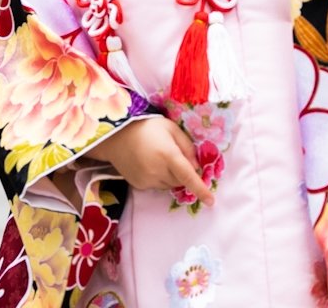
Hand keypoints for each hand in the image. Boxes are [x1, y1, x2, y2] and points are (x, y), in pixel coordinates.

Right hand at [84, 117, 214, 204]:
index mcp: (168, 154)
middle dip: (182, 172)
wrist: (116, 134)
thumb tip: (196, 167)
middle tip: (172, 155)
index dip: (201, 190)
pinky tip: (149, 164)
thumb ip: (187, 147)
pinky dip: (158, 178)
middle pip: (180, 181)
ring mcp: (147, 179)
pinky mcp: (139, 184)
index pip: (188, 176)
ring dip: (170, 176)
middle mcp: (158, 170)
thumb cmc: (147, 127)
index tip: (211, 201)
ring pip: (169, 185)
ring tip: (158, 158)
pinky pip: (157, 186)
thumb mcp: (171, 128)